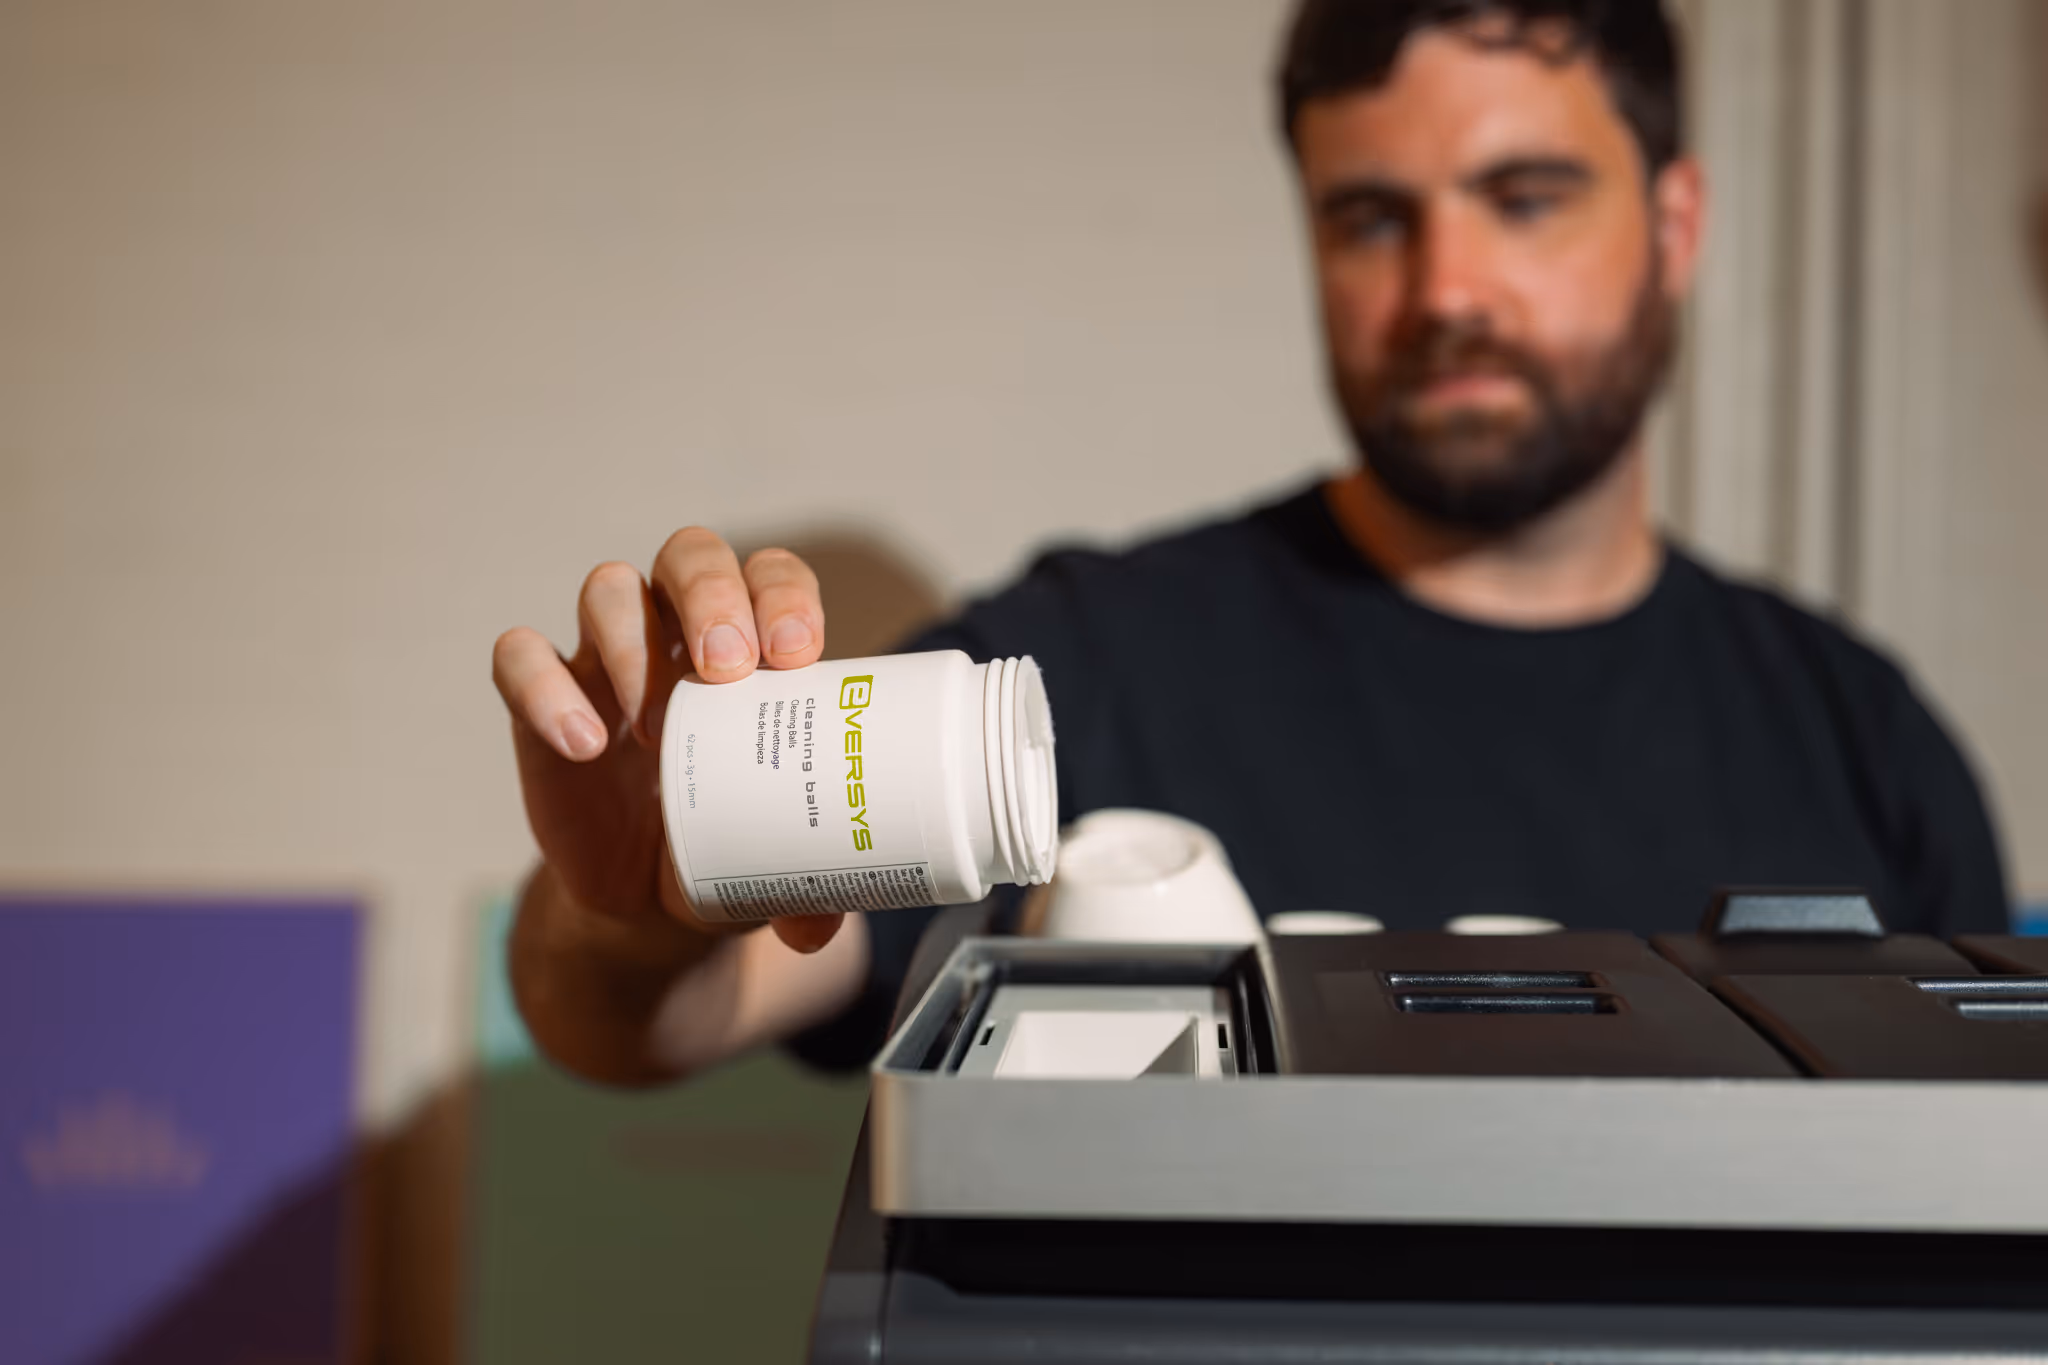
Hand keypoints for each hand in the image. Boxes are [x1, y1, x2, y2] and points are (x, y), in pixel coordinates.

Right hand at [492, 528, 843, 953]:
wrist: (647, 899)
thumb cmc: (730, 843)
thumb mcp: (778, 861)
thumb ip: (810, 884)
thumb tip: (820, 926)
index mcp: (754, 646)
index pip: (771, 575)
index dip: (784, 594)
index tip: (797, 654)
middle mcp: (678, 634)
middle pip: (690, 555)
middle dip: (711, 594)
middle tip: (730, 665)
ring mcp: (607, 661)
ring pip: (609, 587)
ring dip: (633, 640)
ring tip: (657, 724)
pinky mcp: (541, 702)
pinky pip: (520, 656)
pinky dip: (545, 687)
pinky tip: (584, 744)